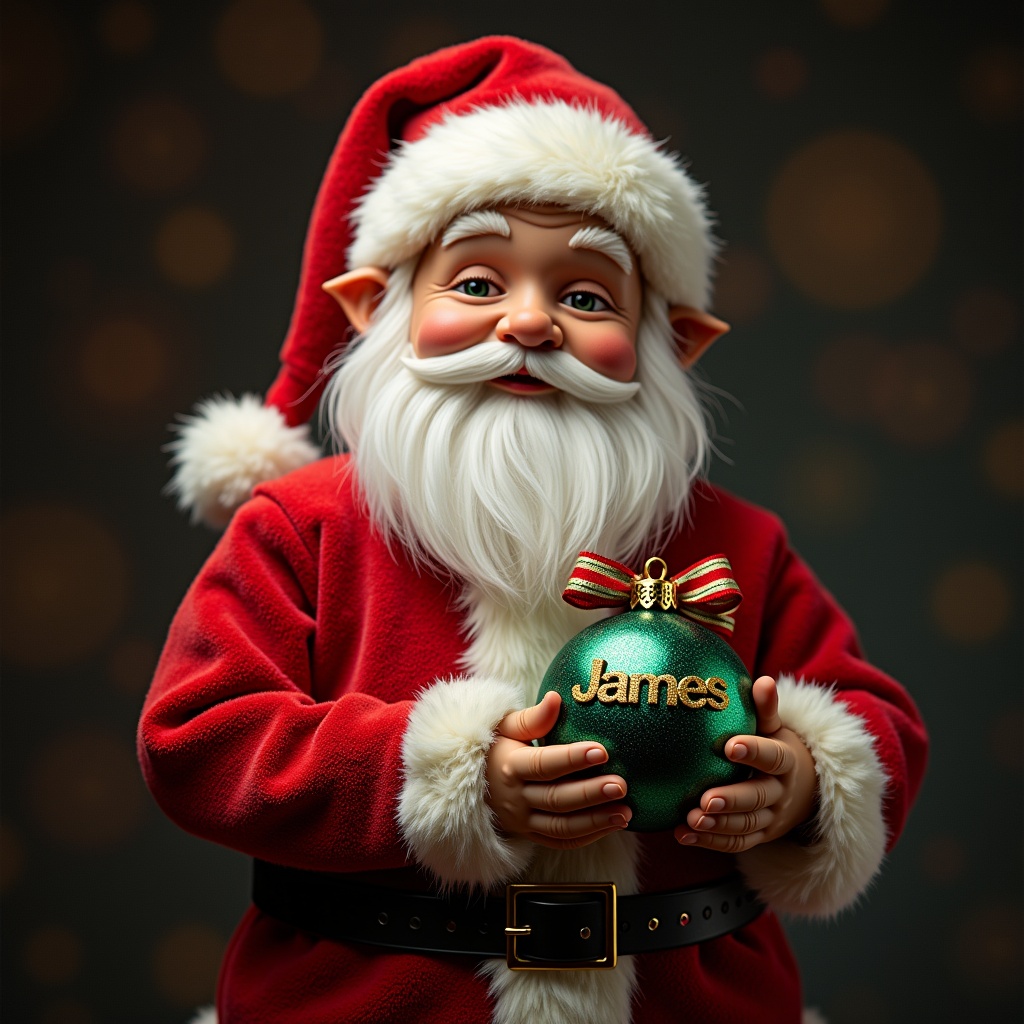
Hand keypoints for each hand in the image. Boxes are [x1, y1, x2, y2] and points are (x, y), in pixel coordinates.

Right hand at [486, 691, 631, 849]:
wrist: (472, 782)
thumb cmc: (497, 747)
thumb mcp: (507, 727)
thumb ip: (533, 717)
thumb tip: (556, 698)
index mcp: (510, 766)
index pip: (543, 765)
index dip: (571, 759)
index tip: (601, 751)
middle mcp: (515, 798)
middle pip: (556, 799)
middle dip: (590, 793)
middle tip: (621, 785)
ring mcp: (523, 821)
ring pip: (561, 827)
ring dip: (595, 821)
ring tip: (626, 812)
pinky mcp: (532, 835)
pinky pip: (561, 842)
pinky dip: (588, 837)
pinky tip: (613, 824)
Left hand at [674, 676, 816, 852]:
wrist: (803, 790)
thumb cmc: (776, 748)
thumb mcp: (774, 728)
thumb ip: (765, 709)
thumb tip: (764, 681)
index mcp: (786, 762)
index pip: (773, 758)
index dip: (754, 752)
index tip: (729, 746)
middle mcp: (780, 793)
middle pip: (758, 798)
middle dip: (732, 800)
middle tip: (706, 799)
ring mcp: (770, 818)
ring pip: (746, 825)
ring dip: (718, 825)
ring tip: (692, 819)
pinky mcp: (758, 836)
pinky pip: (735, 843)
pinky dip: (709, 841)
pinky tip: (682, 833)